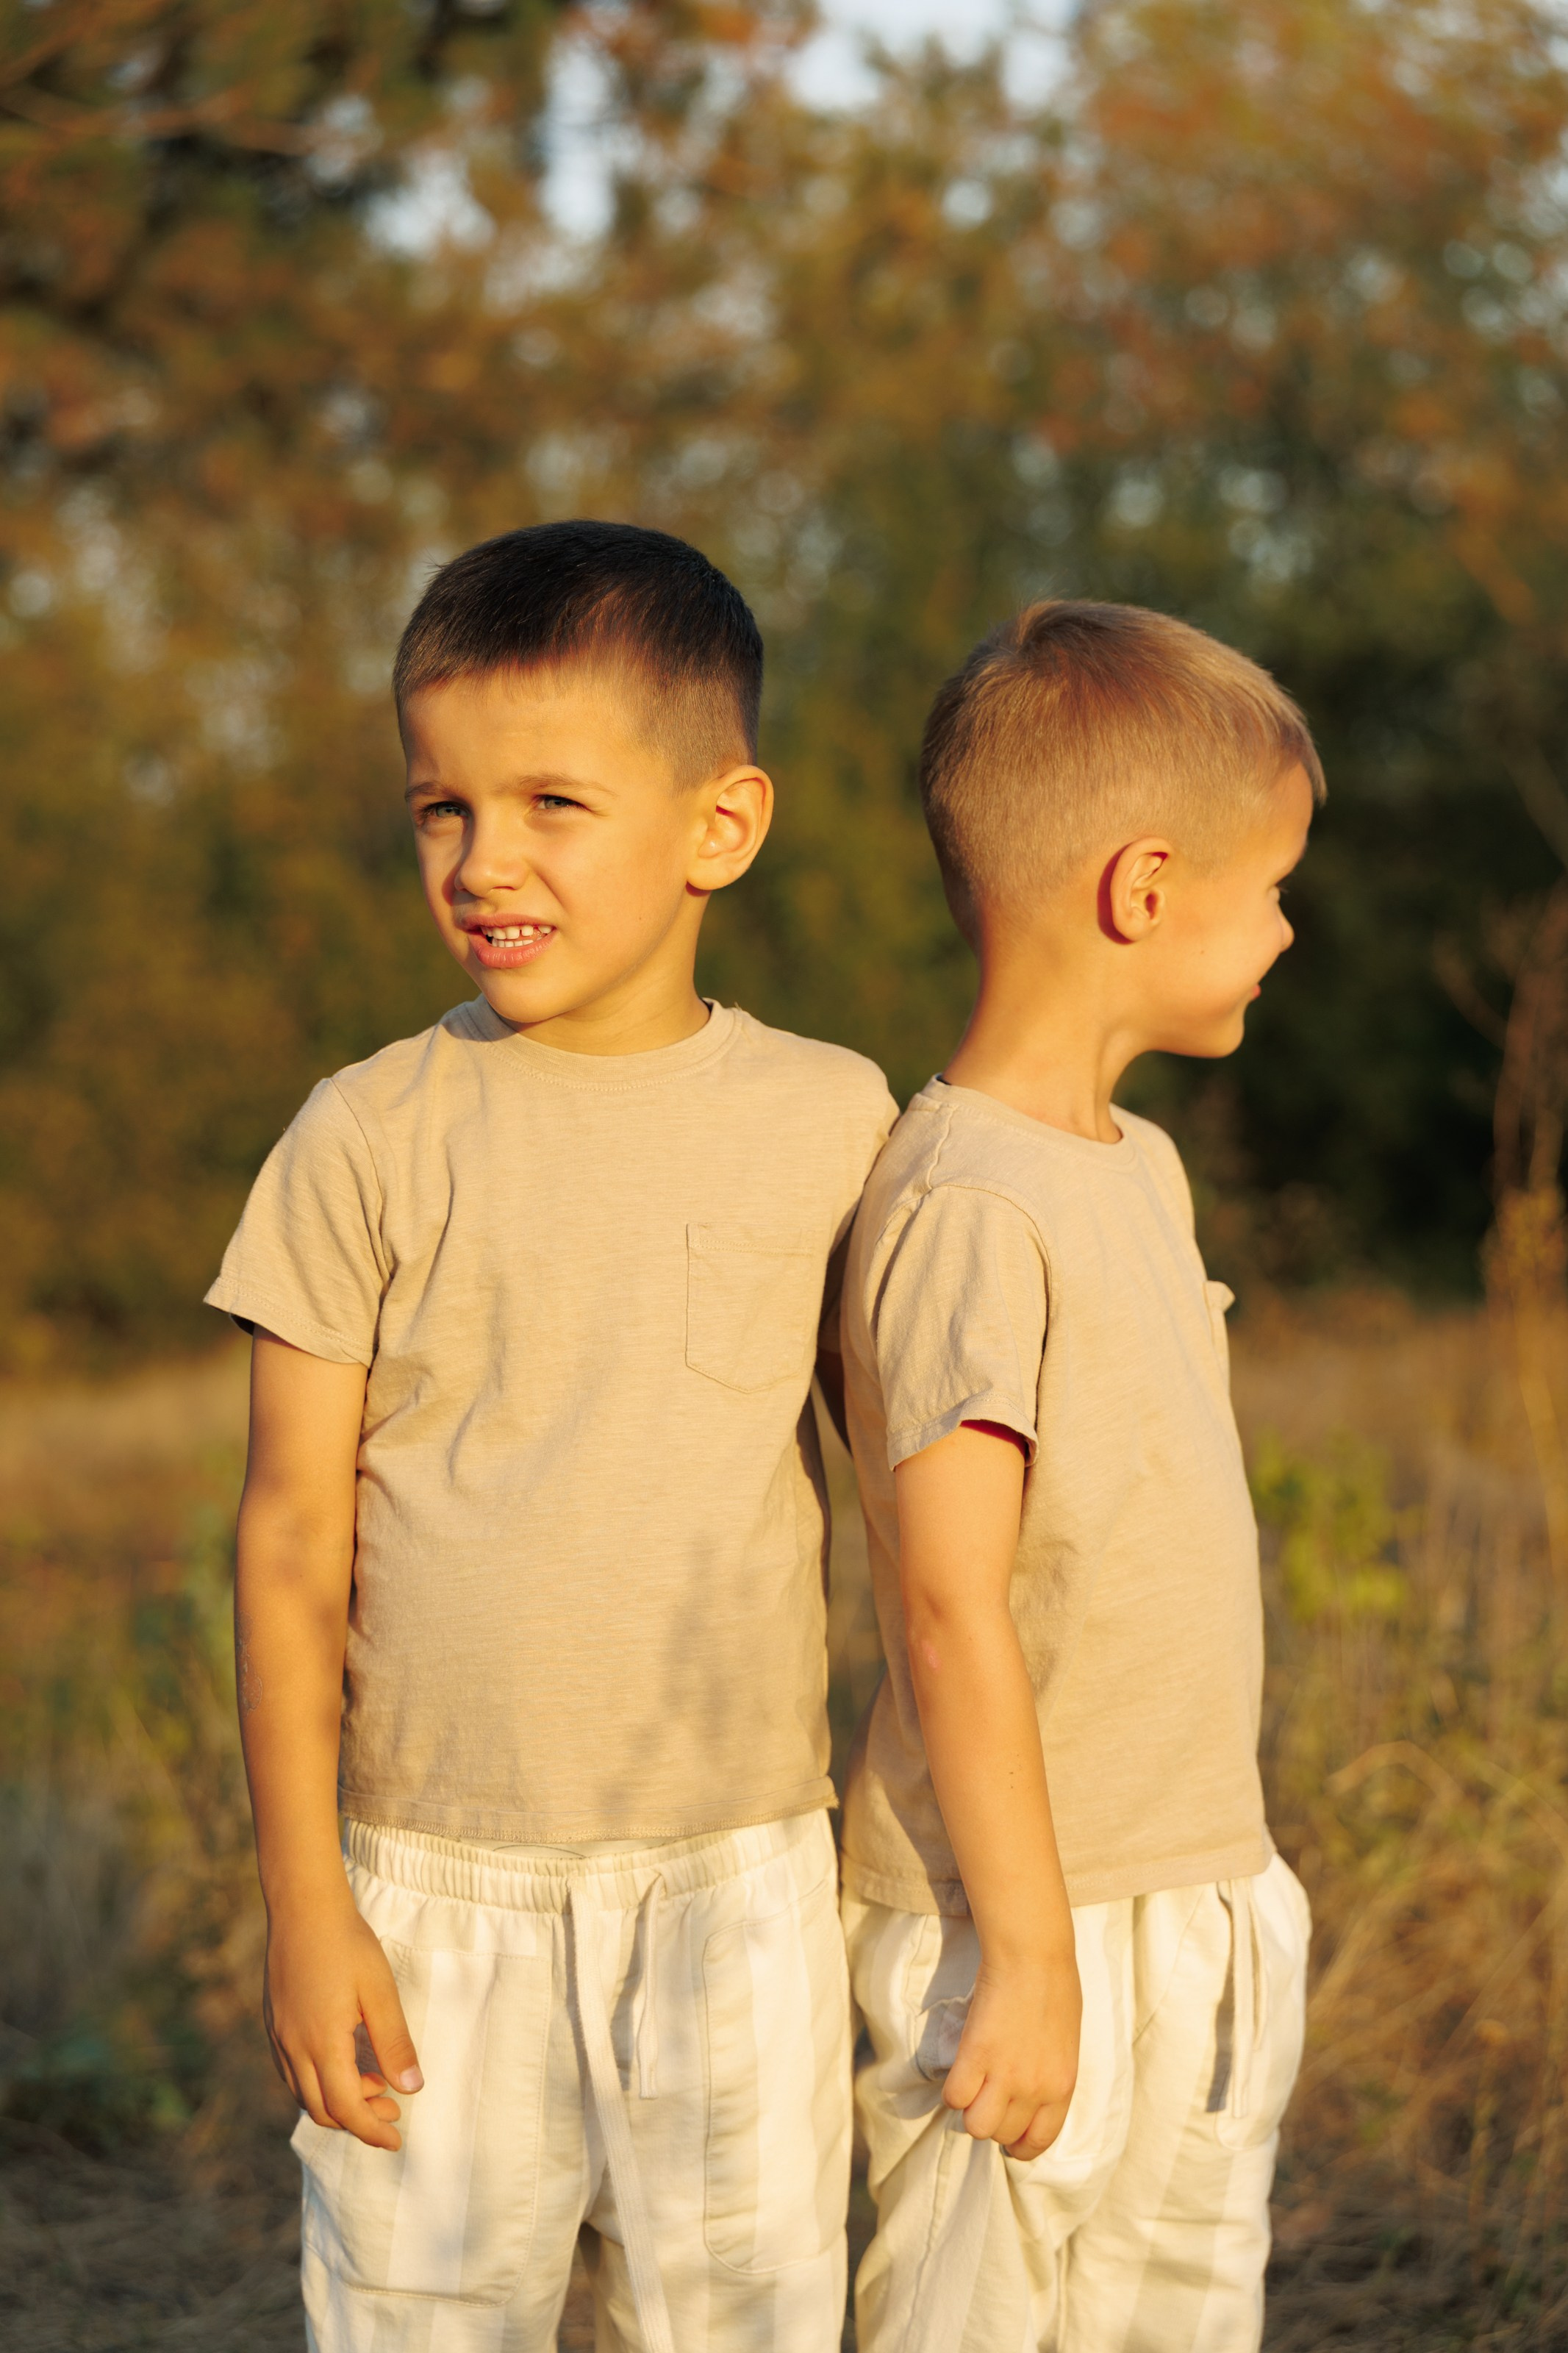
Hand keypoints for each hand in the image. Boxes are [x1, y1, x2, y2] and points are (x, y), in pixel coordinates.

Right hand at [262, 1889, 422, 2151]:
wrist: (302, 1907)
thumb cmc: (347, 1943)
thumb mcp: (379, 1990)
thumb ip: (394, 2042)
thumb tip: (410, 2089)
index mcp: (321, 2043)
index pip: (345, 2108)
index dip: (371, 2130)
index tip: (397, 2140)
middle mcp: (293, 2048)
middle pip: (321, 2110)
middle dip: (357, 2119)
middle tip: (392, 2109)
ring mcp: (278, 2037)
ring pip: (303, 2094)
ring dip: (337, 2102)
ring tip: (374, 2083)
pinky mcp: (273, 2024)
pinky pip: (292, 2072)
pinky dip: (318, 2083)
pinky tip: (343, 2064)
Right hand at [942, 1948, 1080, 2160]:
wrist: (1033, 1955)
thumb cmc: (1055, 1988)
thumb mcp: (1065, 2044)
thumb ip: (1050, 2076)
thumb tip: (1029, 2096)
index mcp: (1062, 2086)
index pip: (1040, 2141)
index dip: (1020, 2145)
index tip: (1009, 2137)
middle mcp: (1035, 2089)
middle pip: (1003, 2135)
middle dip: (994, 2122)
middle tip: (988, 2097)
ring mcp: (1005, 2074)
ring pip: (976, 2127)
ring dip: (971, 2110)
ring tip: (974, 2086)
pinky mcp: (976, 2055)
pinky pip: (955, 2097)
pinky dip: (954, 2089)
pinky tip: (961, 2070)